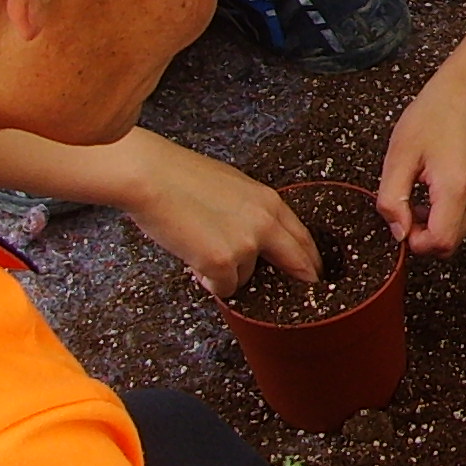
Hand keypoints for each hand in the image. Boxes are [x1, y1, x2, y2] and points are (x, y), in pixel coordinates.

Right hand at [122, 141, 320, 297]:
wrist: (150, 177)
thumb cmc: (179, 177)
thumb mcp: (232, 186)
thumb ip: (251, 211)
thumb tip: (255, 236)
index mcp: (269, 201)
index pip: (303, 237)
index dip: (311, 258)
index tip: (315, 270)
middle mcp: (265, 223)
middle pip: (298, 262)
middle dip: (302, 279)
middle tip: (303, 289)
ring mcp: (246, 244)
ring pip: (248, 277)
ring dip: (229, 273)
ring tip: (203, 250)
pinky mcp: (222, 262)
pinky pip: (225, 288)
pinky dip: (210, 282)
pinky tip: (195, 263)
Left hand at [379, 75, 465, 255]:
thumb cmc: (435, 116)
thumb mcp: (399, 155)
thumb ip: (392, 199)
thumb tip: (397, 232)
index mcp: (455, 189)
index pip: (438, 243)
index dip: (413, 241)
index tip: (399, 220)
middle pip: (448, 245)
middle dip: (421, 236)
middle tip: (404, 206)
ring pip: (454, 235)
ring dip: (431, 226)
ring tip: (416, 193)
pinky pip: (461, 220)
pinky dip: (442, 216)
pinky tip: (429, 191)